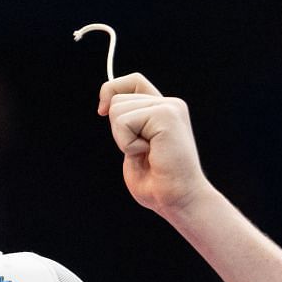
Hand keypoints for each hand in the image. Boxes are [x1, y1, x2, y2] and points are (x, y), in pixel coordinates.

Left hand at [98, 73, 209, 217]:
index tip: (102, 111)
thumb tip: (106, 106)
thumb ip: (127, 125)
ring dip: (123, 139)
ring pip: (118, 109)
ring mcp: (170, 107)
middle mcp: (169, 104)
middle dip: (117, 130)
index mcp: (163, 110)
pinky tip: (149, 154)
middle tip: (142, 152)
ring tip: (147, 153)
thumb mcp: (133, 147)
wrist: (178, 199)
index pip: (132, 81)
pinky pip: (124, 122)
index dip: (112, 90)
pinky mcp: (167, 115)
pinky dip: (128, 144)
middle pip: (117, 98)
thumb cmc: (157, 184)